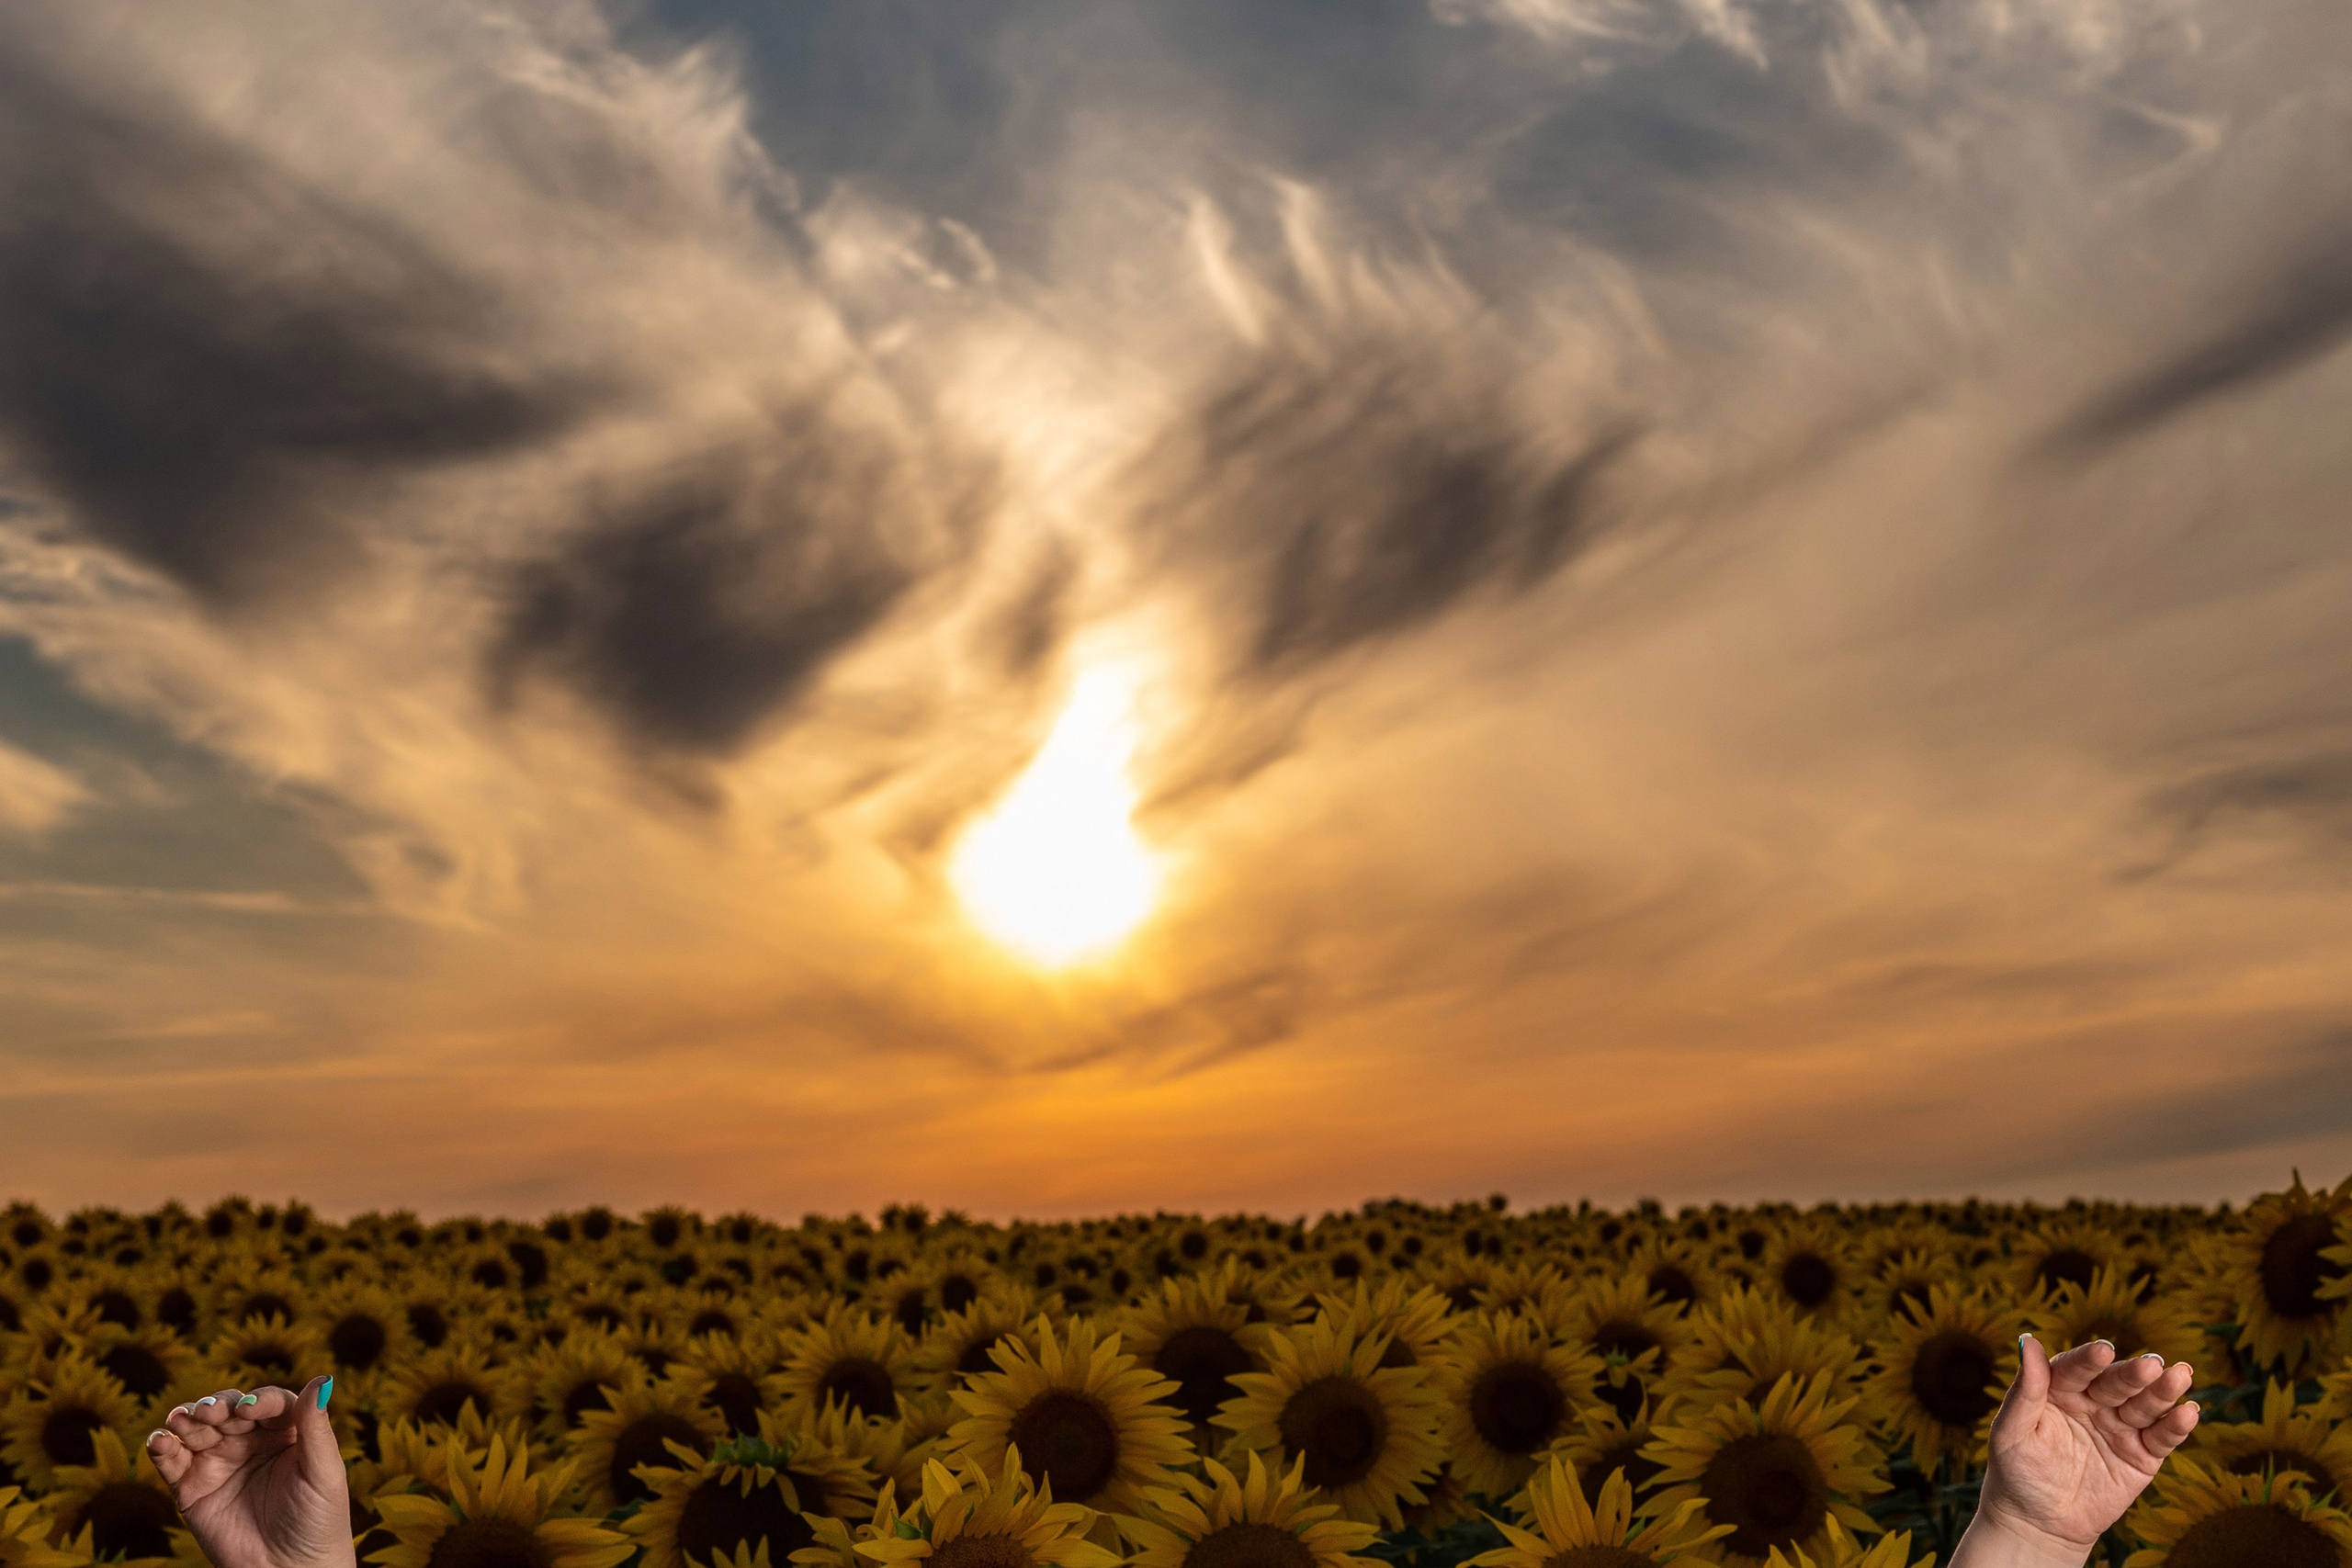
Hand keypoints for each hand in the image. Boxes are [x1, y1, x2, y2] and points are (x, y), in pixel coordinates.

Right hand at [147, 1377, 356, 1567]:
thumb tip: (323, 1378)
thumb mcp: (324, 1472)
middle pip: (228, 1409)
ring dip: (186, 1419)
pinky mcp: (192, 1489)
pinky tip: (160, 1441)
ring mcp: (219, 1462)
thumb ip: (316, 1426)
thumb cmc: (318, 1521)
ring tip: (182, 1420)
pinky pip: (172, 1461)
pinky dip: (161, 1447)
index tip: (249, 1409)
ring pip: (197, 1429)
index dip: (258, 1400)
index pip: (268, 1402)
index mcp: (287, 1431)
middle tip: (209, 1412)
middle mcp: (251, 1440)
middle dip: (216, 1406)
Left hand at [1953, 1337, 2199, 1567]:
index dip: (2089, 1360)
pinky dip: (2176, 1426)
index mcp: (2059, 1388)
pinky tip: (2188, 1412)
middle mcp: (2093, 1402)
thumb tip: (2030, 1341)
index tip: (2102, 1351)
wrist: (2039, 1522)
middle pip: (2116, 1383)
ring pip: (2144, 1405)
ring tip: (2180, 1375)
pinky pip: (2160, 1438)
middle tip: (2152, 1364)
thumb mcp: (2012, 1430)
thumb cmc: (2017, 1471)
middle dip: (2134, 1374)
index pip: (2077, 1369)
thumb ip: (2025, 1389)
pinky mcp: (2142, 1455)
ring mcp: (2120, 1427)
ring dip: (2163, 1391)